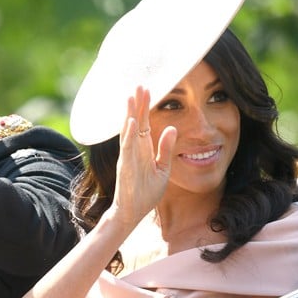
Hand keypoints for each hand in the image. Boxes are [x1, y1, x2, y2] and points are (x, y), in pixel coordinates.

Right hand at [108, 86, 176, 224]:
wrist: (133, 212)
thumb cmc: (146, 192)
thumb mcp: (163, 168)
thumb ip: (166, 148)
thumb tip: (172, 128)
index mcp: (143, 149)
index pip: (144, 123)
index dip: (146, 107)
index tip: (148, 89)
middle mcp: (134, 150)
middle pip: (135, 122)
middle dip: (138, 104)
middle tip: (139, 85)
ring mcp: (128, 157)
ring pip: (128, 131)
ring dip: (130, 114)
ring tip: (131, 98)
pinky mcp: (126, 166)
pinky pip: (127, 148)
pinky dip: (129, 134)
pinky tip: (131, 121)